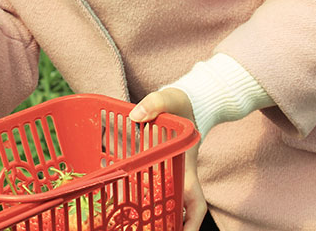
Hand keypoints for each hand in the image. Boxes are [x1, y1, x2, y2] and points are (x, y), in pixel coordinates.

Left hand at [130, 88, 206, 230]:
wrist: (183, 101)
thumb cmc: (182, 102)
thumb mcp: (170, 98)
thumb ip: (154, 104)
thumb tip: (136, 116)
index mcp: (187, 168)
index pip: (196, 204)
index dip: (190, 224)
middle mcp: (179, 177)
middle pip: (177, 212)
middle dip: (166, 225)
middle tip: (145, 230)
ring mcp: (169, 175)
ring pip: (163, 203)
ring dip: (152, 216)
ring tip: (129, 226)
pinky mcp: (157, 169)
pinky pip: (149, 190)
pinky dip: (139, 200)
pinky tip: (120, 205)